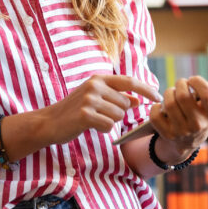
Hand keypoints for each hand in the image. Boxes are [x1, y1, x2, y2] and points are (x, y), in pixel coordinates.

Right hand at [39, 74, 161, 146]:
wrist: (48, 122)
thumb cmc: (74, 111)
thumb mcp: (95, 99)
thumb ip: (116, 97)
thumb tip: (136, 100)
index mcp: (98, 79)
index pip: (129, 81)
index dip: (146, 89)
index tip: (159, 97)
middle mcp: (95, 85)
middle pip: (124, 104)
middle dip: (118, 114)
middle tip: (99, 115)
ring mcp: (89, 99)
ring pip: (118, 116)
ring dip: (109, 122)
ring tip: (93, 120)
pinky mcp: (85, 114)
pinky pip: (108, 125)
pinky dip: (102, 129)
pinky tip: (90, 126)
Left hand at [150, 67, 207, 153]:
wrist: (188, 143)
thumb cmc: (206, 113)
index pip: (207, 94)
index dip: (197, 82)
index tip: (193, 80)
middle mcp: (199, 124)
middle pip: (182, 96)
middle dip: (179, 85)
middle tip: (181, 85)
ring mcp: (182, 131)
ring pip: (168, 103)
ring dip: (168, 94)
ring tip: (172, 94)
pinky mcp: (166, 135)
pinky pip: (155, 114)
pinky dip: (155, 107)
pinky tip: (162, 108)